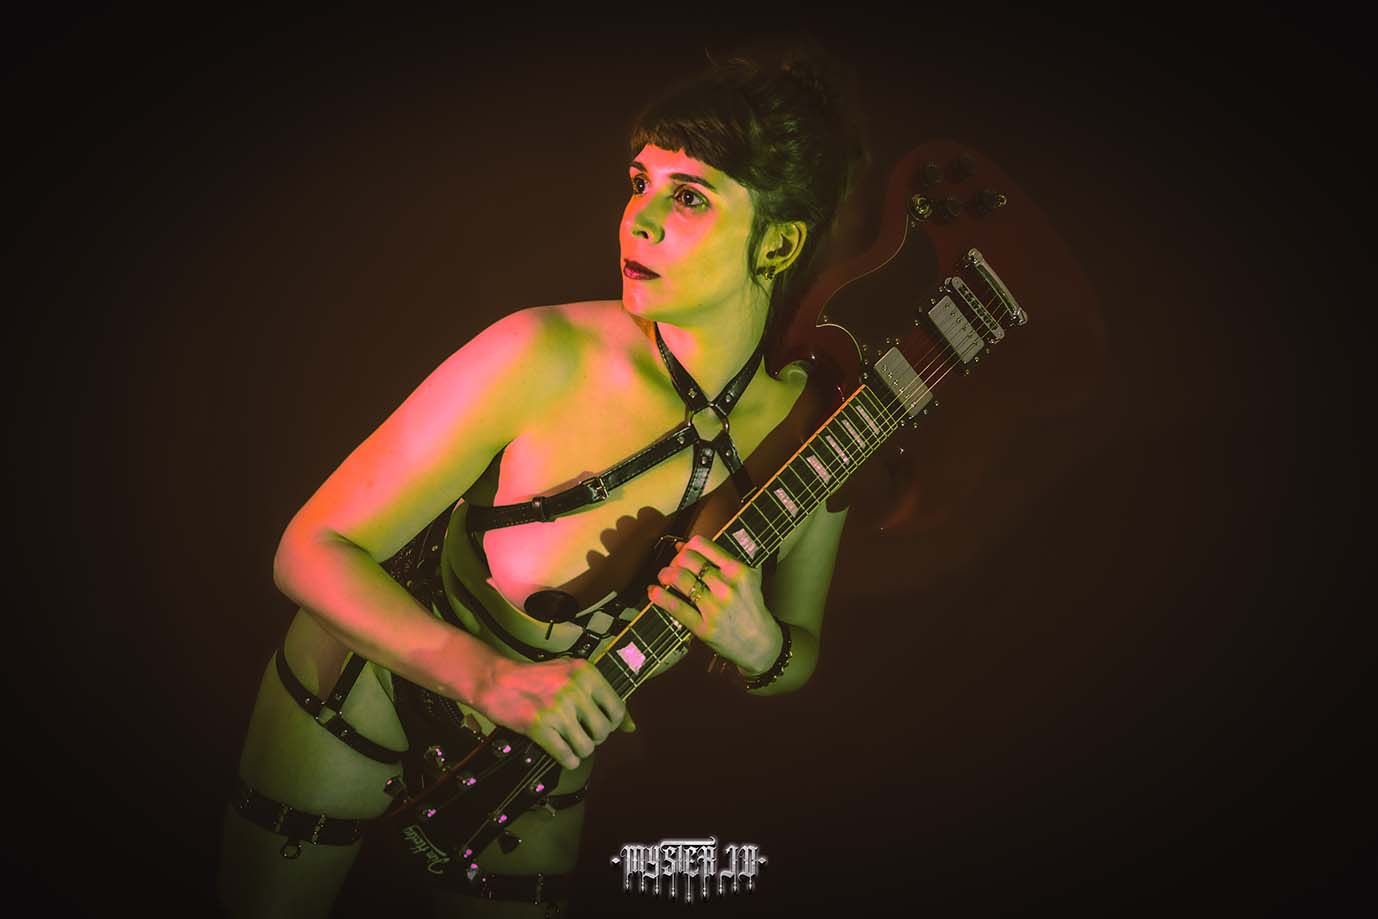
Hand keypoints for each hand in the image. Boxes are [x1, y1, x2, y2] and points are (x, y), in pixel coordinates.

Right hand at [477, 657, 632, 770]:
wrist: (499, 682)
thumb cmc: (539, 678)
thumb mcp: (573, 674)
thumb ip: (603, 696)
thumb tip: (631, 727)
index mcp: (586, 673)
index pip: (617, 709)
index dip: (611, 722)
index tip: (598, 723)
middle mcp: (575, 690)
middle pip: (603, 732)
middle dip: (594, 738)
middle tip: (581, 733)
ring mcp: (558, 710)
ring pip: (586, 748)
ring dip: (579, 750)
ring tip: (569, 741)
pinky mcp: (540, 727)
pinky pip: (567, 756)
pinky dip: (568, 760)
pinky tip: (563, 752)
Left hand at [649, 535, 780, 674]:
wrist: (760, 643)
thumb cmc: (751, 607)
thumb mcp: (748, 577)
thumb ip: (721, 558)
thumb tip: (684, 545)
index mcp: (738, 570)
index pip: (703, 546)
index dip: (688, 546)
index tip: (685, 550)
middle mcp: (726, 587)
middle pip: (688, 561)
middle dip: (676, 560)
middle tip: (674, 565)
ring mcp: (714, 608)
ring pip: (680, 580)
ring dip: (665, 574)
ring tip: (664, 576)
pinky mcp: (703, 627)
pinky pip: (676, 607)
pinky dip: (660, 597)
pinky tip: (653, 591)